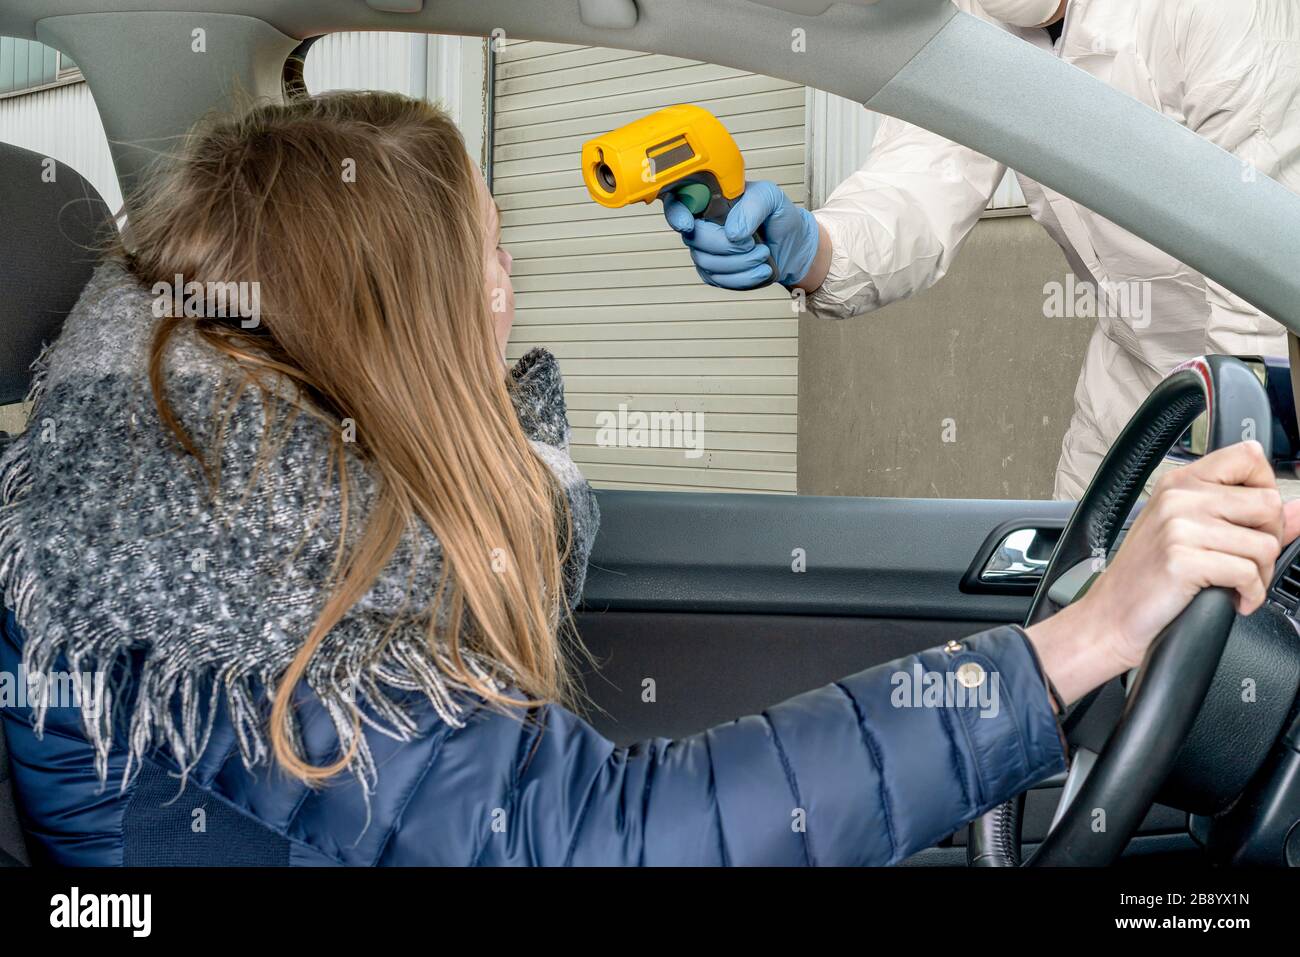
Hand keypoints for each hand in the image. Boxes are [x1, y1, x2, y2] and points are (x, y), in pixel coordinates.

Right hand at [662, 180, 821, 289]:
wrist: (793, 246)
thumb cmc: (777, 216)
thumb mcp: (771, 197)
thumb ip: (752, 205)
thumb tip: (732, 232)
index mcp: (709, 200)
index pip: (678, 204)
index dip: (677, 215)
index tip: (689, 225)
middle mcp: (702, 226)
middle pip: (695, 240)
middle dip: (728, 246)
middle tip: (754, 242)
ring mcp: (706, 252)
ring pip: (709, 264)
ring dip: (742, 263)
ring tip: (763, 253)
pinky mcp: (715, 274)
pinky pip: (721, 281)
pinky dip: (745, 277)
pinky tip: (761, 269)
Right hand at [1025, 441, 1299, 704]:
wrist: (1110, 616)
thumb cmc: (1145, 578)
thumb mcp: (1190, 535)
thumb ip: (1245, 518)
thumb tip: (1298, 511)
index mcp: (1179, 483)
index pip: (1247, 456)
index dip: (1266, 487)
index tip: (1255, 520)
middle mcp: (1178, 497)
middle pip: (1268, 503)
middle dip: (1270, 540)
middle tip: (1246, 562)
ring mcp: (1178, 526)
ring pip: (1264, 543)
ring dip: (1260, 575)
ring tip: (1235, 585)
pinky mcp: (1182, 559)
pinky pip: (1248, 573)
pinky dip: (1250, 594)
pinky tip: (1231, 599)